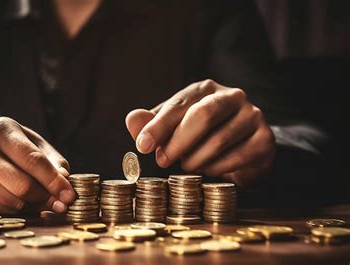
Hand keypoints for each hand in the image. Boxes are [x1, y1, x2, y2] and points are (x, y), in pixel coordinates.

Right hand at [0, 117, 74, 213]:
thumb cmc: (2, 143)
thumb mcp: (26, 139)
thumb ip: (49, 157)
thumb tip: (65, 179)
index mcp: (0, 132)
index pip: (33, 160)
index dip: (54, 180)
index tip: (70, 194)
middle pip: (23, 186)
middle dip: (46, 197)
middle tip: (60, 202)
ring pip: (13, 202)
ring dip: (34, 205)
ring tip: (42, 199)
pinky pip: (2, 210)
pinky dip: (18, 209)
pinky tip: (21, 200)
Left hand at [125, 79, 275, 186]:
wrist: (242, 146)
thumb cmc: (199, 135)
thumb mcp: (172, 127)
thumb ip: (151, 124)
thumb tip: (132, 120)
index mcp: (206, 89)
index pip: (180, 103)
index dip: (158, 126)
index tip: (142, 145)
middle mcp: (232, 96)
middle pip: (203, 115)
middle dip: (178, 142)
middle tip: (162, 161)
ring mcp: (252, 116)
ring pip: (219, 140)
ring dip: (196, 160)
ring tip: (187, 167)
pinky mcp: (265, 139)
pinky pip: (237, 157)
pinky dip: (217, 169)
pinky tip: (209, 171)